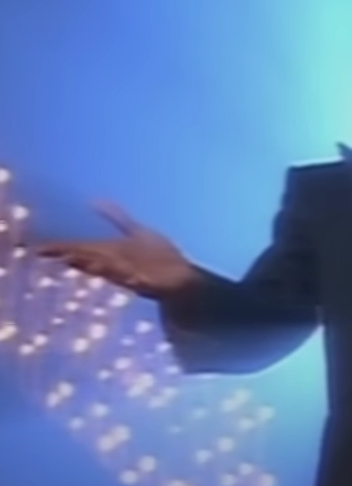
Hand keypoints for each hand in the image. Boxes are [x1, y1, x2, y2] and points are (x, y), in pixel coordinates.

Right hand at [34, 201, 197, 297]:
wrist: (182, 278)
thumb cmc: (158, 256)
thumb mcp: (137, 232)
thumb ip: (117, 218)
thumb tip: (95, 201)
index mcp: (111, 251)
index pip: (80, 248)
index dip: (59, 248)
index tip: (36, 248)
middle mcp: (116, 264)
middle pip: (90, 259)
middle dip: (73, 256)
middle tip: (50, 254)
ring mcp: (132, 275)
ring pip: (110, 271)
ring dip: (97, 268)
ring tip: (76, 262)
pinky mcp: (150, 284)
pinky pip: (138, 282)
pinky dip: (133, 280)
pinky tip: (128, 277)